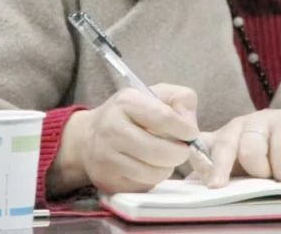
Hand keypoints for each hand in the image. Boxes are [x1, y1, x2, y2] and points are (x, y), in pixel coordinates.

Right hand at [48, 83, 199, 195]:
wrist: (88, 136)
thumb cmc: (131, 113)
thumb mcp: (156, 93)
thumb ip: (181, 100)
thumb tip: (190, 126)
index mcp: (126, 102)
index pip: (163, 118)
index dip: (184, 129)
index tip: (191, 133)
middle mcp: (112, 129)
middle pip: (159, 151)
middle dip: (179, 153)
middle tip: (182, 150)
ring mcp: (107, 158)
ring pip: (153, 173)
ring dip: (167, 167)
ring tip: (164, 157)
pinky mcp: (107, 181)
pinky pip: (142, 186)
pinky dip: (152, 179)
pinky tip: (148, 166)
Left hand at [189, 109, 280, 186]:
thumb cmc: (267, 157)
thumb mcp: (242, 168)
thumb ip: (222, 173)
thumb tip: (198, 188)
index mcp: (222, 138)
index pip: (202, 146)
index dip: (198, 161)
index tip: (198, 179)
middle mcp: (238, 126)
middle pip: (224, 145)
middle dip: (220, 167)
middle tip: (217, 187)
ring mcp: (261, 121)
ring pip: (250, 149)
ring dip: (260, 170)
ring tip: (269, 176)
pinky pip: (279, 149)